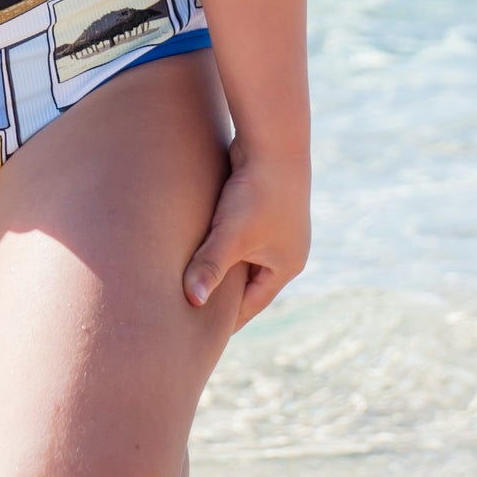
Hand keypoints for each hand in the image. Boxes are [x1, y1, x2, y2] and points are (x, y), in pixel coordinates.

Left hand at [182, 139, 310, 326]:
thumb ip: (210, 267)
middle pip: (249, 283)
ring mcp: (277, 226)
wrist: (273, 141)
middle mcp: (286, 248)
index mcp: (286, 264)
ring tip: (192, 282)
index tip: (201, 336)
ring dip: (221, 265)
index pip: (252, 304)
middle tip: (192, 315)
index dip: (226, 320)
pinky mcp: (264, 205)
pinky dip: (222, 243)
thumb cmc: (255, 192)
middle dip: (223, 295)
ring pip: (243, 257)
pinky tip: (200, 244)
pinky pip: (240, 235)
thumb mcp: (231, 235)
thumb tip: (190, 301)